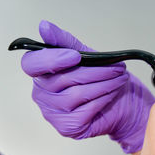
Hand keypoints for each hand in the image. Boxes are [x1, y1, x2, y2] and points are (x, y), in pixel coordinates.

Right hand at [21, 20, 154, 153]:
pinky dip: (102, 99)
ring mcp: (52, 113)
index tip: (75, 56)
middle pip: (62, 79)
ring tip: (119, 78)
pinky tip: (112, 94)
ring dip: (103, 84)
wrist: (123, 105)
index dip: (51, 59)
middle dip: (95, 71)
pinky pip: (85, 111)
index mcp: (41, 74)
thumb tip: (44, 27)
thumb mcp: (87, 55)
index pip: (32, 64)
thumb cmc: (102, 80)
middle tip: (117, 67)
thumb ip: (65, 42)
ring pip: (76, 95)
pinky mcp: (67, 128)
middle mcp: (41, 94)